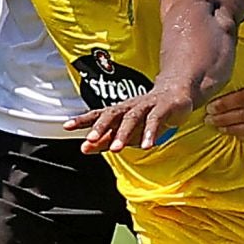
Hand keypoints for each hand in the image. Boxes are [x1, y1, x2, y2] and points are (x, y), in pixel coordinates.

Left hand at [65, 83, 192, 154]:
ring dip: (123, 133)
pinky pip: (155, 120)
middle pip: (112, 114)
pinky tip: (146, 146)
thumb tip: (84, 148)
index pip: (97, 114)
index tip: (67, 126)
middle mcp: (130, 106)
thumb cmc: (146, 115)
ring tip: (115, 149)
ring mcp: (147, 105)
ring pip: (132, 118)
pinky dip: (150, 133)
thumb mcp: (125, 130)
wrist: (176, 94)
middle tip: (90, 140)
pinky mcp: (164, 107)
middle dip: (100, 127)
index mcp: (119, 111)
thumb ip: (106, 140)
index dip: (82, 120)